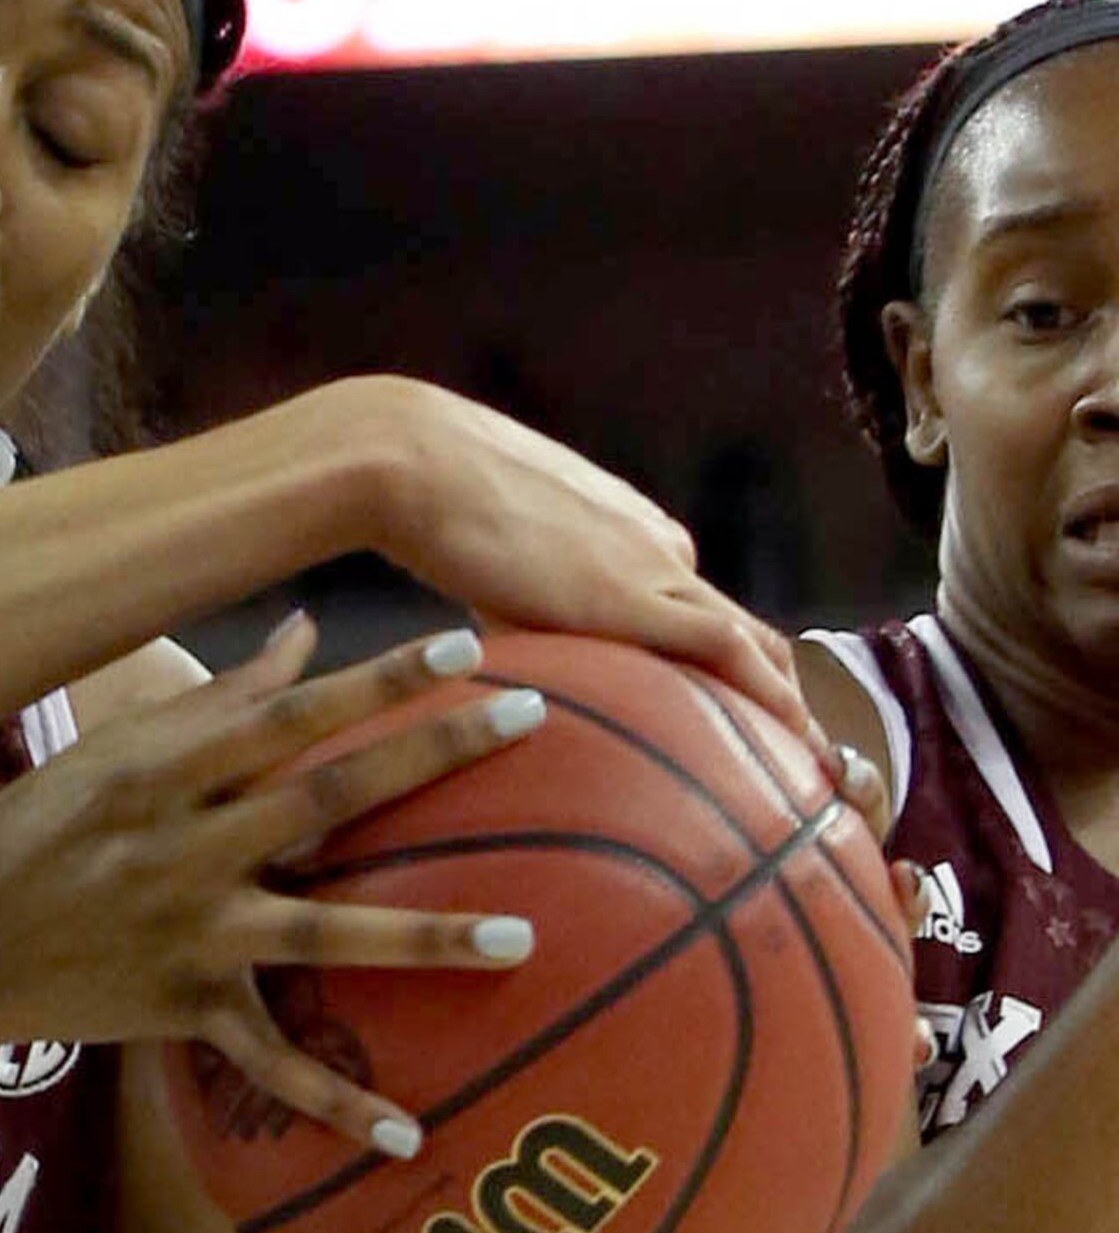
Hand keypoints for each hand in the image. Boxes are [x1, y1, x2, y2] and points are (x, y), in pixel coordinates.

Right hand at [0, 619, 544, 1153]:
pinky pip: (267, 1063)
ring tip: (520, 939)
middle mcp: (185, 848)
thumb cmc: (32, 833)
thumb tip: (307, 634)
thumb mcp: (109, 750)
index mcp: (165, 774)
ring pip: (320, 934)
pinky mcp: (182, 1008)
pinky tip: (404, 1133)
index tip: (465, 646)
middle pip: (326, 796)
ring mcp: (189, 935)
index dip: (376, 679)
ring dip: (422, 938)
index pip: (287, 715)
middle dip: (430, 756)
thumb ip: (216, 700)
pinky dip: (333, 1102)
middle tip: (532, 722)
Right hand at [300, 375, 820, 749]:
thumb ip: (495, 598)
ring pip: (756, 644)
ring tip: (816, 768)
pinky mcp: (638, 596)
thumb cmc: (422, 499)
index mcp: (624, 532)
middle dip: (776, 690)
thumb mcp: (478, 555)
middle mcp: (658, 546)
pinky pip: (732, 653)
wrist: (416, 464)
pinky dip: (773, 700)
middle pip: (739, 627)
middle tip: (796, 755)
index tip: (728, 716)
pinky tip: (794, 746)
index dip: (719, 661)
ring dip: (792, 706)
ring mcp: (656, 567)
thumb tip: (464, 659)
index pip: (689, 604)